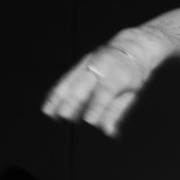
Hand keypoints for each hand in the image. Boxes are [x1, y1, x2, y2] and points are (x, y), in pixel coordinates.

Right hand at [41, 30, 160, 138]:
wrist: (131, 47)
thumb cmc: (132, 75)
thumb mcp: (131, 94)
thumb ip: (117, 112)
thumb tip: (108, 132)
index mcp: (118, 75)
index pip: (105, 93)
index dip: (97, 107)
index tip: (89, 121)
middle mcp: (102, 67)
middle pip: (84, 84)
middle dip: (73, 100)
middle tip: (64, 116)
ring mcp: (90, 63)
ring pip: (71, 80)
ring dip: (59, 96)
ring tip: (48, 112)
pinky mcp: (81, 63)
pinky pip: (66, 78)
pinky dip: (57, 91)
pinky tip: (48, 104)